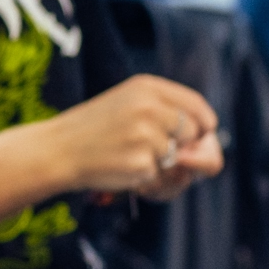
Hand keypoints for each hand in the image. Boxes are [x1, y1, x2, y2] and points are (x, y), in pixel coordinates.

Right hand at [39, 74, 219, 193]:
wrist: (57, 150)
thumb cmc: (95, 130)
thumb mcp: (129, 107)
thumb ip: (170, 118)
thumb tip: (212, 152)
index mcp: (146, 87)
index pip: (196, 105)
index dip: (203, 123)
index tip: (199, 135)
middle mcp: (149, 107)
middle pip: (194, 133)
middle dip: (184, 147)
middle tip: (156, 152)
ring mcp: (146, 136)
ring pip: (179, 158)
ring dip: (163, 166)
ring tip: (131, 159)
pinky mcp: (141, 164)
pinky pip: (160, 177)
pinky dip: (146, 180)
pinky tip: (122, 170)